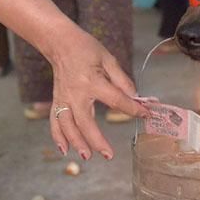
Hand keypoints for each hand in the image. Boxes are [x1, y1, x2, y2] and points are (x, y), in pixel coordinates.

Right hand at [0, 0, 145, 160]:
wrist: (60, 43)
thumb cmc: (86, 49)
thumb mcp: (108, 59)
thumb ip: (122, 80)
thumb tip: (136, 97)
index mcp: (92, 82)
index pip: (116, 100)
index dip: (133, 109)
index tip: (145, 114)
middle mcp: (76, 94)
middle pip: (86, 122)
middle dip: (97, 140)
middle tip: (109, 154)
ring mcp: (64, 99)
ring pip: (68, 126)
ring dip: (77, 143)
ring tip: (87, 157)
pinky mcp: (57, 101)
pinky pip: (55, 122)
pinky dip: (58, 137)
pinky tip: (64, 150)